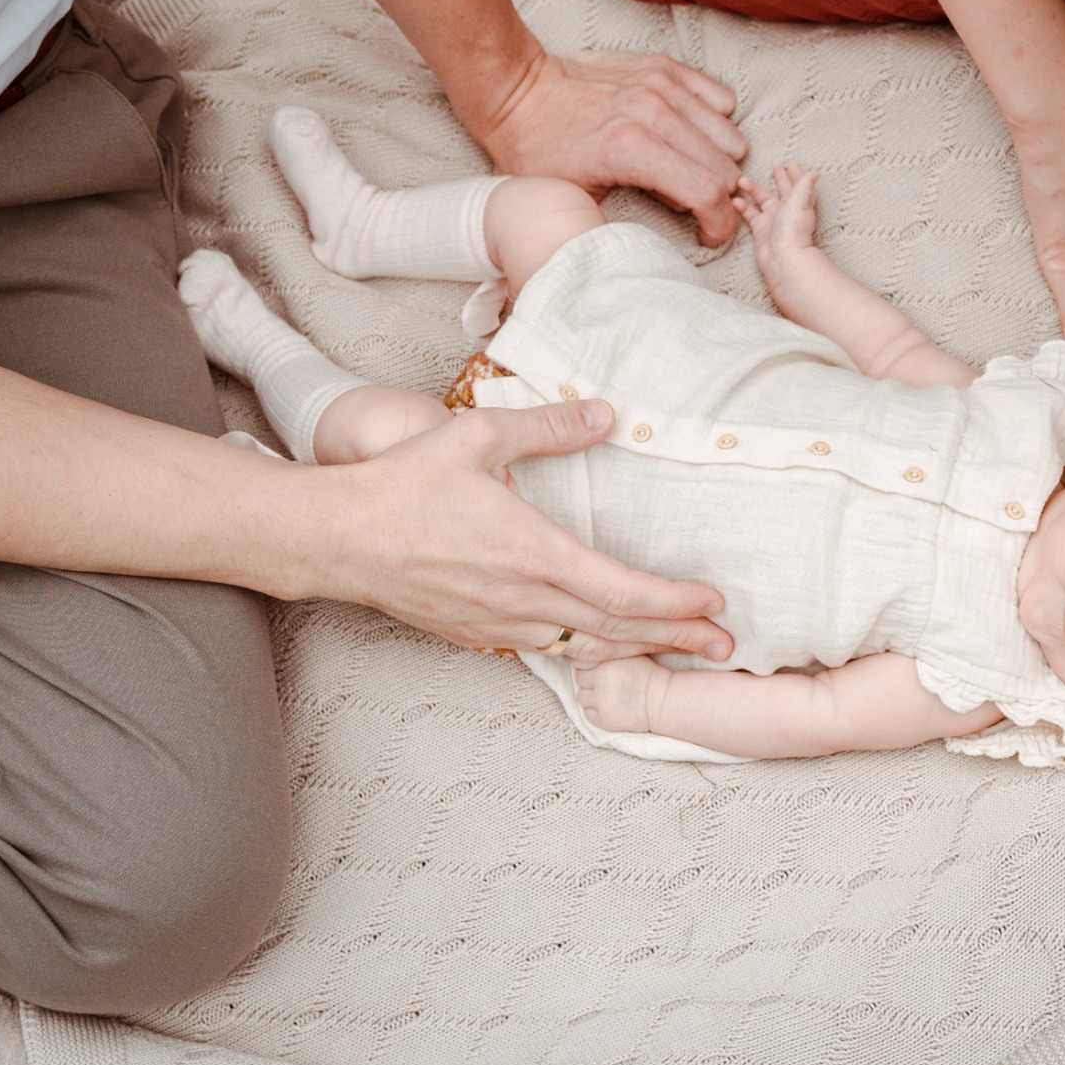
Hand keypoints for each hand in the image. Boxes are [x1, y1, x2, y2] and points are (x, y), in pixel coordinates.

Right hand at [305, 398, 732, 663]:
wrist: (338, 536)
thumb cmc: (407, 482)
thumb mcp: (481, 435)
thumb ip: (549, 426)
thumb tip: (606, 413)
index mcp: (531, 552)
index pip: (620, 591)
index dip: (673, 603)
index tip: (713, 605)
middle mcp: (520, 599)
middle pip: (613, 630)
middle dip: (674, 639)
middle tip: (725, 647)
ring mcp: (496, 624)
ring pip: (582, 646)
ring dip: (634, 649)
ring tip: (679, 650)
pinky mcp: (475, 633)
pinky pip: (546, 649)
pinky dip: (587, 651)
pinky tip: (605, 646)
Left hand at [476, 48, 746, 244]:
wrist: (517, 91)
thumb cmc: (537, 150)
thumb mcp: (571, 199)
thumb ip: (615, 219)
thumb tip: (655, 236)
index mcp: (631, 150)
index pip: (709, 193)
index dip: (721, 224)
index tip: (709, 234)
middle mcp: (653, 113)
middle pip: (725, 167)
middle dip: (717, 195)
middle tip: (690, 203)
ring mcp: (660, 86)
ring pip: (728, 133)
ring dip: (718, 159)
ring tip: (688, 168)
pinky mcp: (662, 67)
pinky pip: (720, 98)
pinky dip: (715, 121)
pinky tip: (690, 134)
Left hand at [574, 654, 666, 732]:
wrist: (663, 699)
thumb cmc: (649, 674)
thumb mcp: (629, 653)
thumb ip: (609, 650)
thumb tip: (592, 648)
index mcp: (605, 660)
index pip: (579, 660)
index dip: (586, 664)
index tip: (594, 666)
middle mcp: (599, 678)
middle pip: (580, 678)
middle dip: (589, 679)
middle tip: (603, 681)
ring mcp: (600, 700)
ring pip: (581, 697)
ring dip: (590, 696)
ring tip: (605, 695)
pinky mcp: (604, 719)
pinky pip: (588, 714)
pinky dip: (595, 711)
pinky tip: (608, 706)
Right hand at [734, 163, 821, 292]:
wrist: (782, 258)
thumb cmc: (793, 230)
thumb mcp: (799, 201)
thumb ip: (804, 185)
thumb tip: (816, 172)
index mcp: (799, 203)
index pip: (799, 185)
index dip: (797, 175)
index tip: (792, 164)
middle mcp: (787, 211)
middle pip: (783, 191)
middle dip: (780, 179)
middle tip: (775, 168)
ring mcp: (773, 220)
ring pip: (763, 200)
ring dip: (754, 189)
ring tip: (741, 180)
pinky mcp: (760, 230)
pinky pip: (750, 214)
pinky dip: (743, 207)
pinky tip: (735, 200)